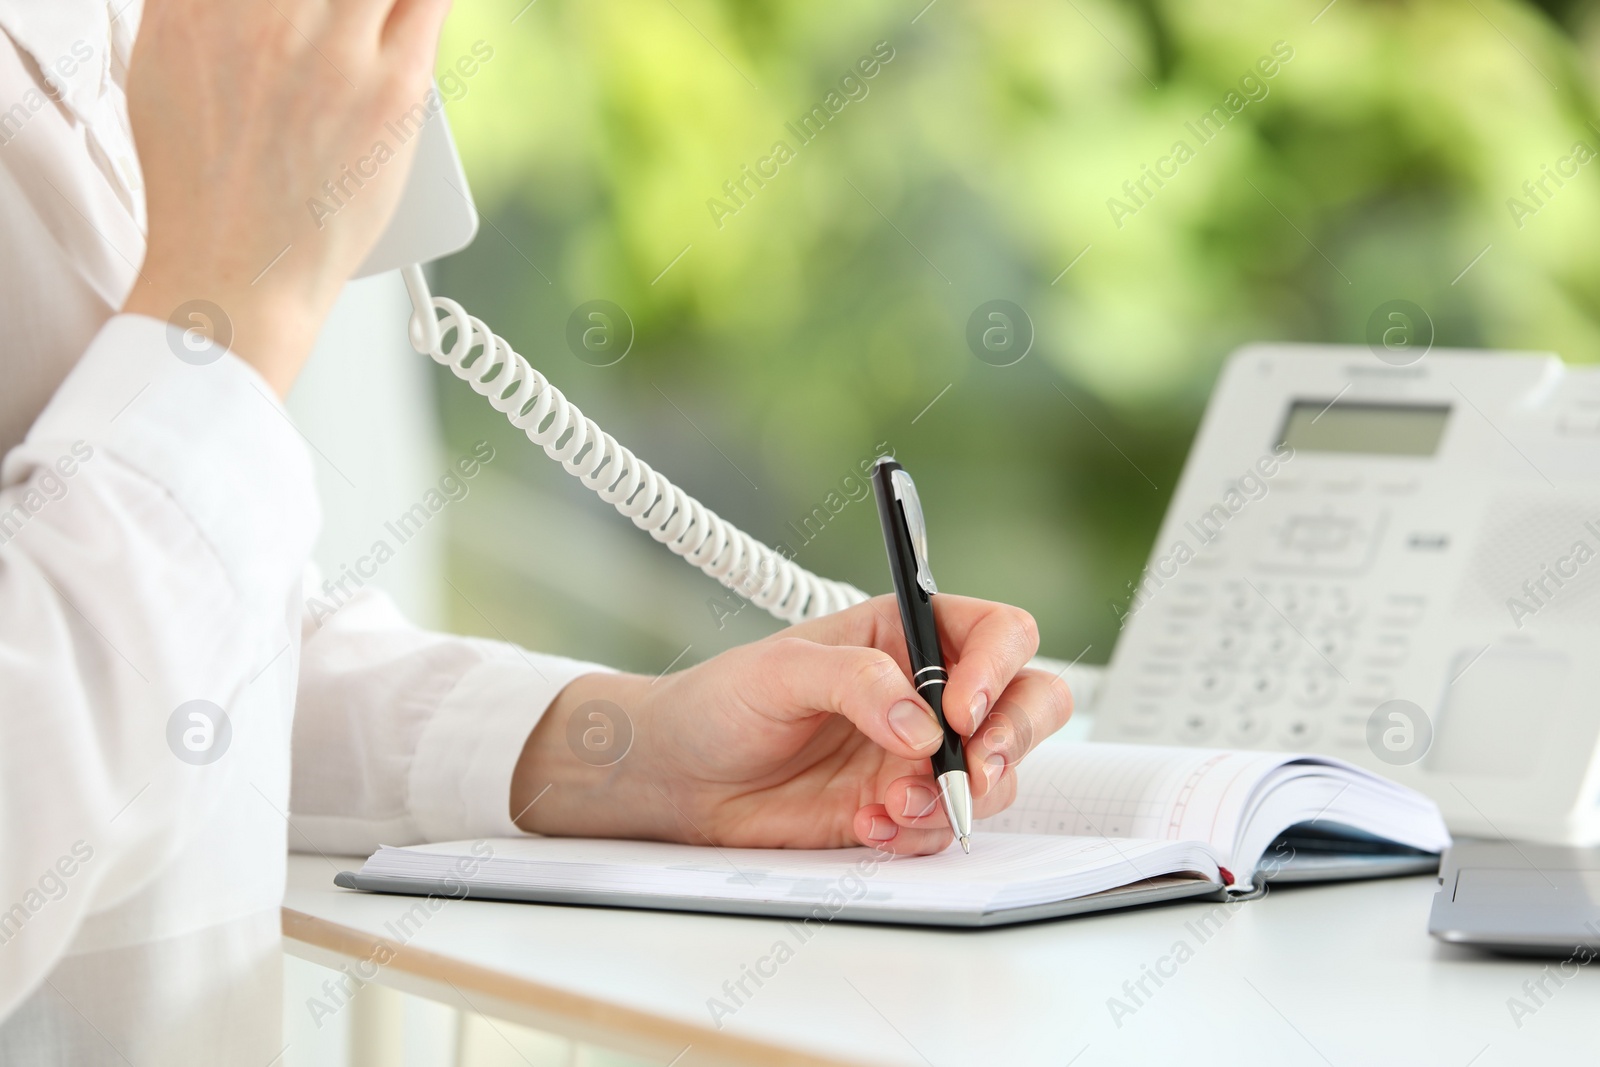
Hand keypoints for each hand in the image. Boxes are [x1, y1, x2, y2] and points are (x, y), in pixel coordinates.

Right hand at [122, 0, 452, 393]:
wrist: (234, 267)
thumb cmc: (202, 182)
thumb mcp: (163, 63)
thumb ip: (200, 5)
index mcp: (199, 0)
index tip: (307, 4)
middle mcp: (266, 11)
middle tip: (343, 17)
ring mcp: (333, 48)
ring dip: (381, 3)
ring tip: (379, 20)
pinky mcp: (393, 86)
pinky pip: (428, 6)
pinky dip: (424, 6)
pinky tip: (421, 11)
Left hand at [510, 594, 1072, 854]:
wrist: (684, 779)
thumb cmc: (724, 702)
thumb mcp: (780, 670)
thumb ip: (855, 682)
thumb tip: (921, 724)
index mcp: (909, 632)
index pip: (998, 632)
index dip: (998, 667)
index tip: (961, 709)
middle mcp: (930, 691)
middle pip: (1030, 701)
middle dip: (1013, 738)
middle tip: (974, 769)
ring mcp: (924, 755)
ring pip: (1000, 774)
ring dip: (957, 797)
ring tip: (890, 804)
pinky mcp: (906, 809)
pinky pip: (948, 827)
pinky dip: (917, 835)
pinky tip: (865, 825)